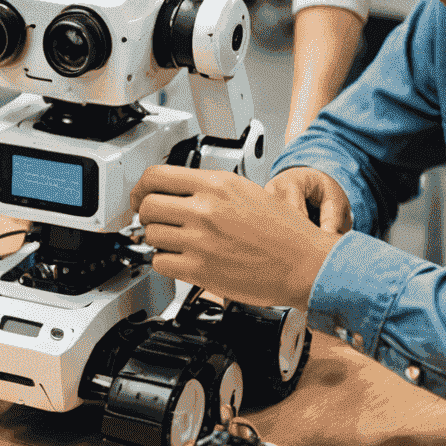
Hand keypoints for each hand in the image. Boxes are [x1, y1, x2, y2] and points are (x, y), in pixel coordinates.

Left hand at [131, 164, 343, 313]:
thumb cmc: (284, 232)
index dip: (141, 187)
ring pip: (152, 235)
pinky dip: (165, 263)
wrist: (305, 264)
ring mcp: (201, 239)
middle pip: (148, 206)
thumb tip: (180, 190)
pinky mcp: (201, 269)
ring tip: (175, 242)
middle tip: (155, 222)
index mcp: (216, 184)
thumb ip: (210, 188)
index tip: (139, 196)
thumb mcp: (246, 191)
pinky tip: (180, 261)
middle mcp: (205, 209)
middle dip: (147, 215)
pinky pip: (161, 263)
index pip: (156, 175)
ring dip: (158, 240)